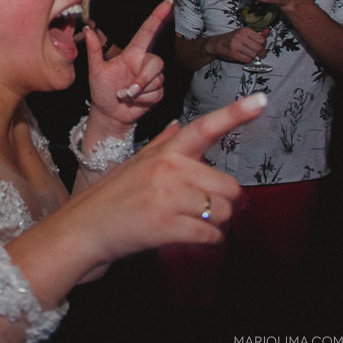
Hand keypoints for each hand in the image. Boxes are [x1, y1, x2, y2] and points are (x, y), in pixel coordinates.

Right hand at [67, 93, 266, 262]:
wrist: (82, 228)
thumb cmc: (111, 197)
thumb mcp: (135, 164)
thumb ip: (163, 144)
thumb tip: (179, 125)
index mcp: (164, 153)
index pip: (204, 128)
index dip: (234, 114)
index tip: (260, 101)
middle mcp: (168, 169)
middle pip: (229, 186)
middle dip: (222, 203)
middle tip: (199, 209)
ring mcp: (166, 196)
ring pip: (223, 212)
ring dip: (214, 224)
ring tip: (187, 222)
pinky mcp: (165, 225)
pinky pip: (210, 235)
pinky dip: (206, 241)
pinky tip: (188, 238)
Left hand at [86, 0, 170, 127]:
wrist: (109, 113)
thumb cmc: (101, 90)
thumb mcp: (95, 70)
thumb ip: (94, 50)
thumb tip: (88, 31)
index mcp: (132, 54)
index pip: (147, 32)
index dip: (157, 17)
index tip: (167, 3)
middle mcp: (143, 63)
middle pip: (157, 62)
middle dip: (143, 79)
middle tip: (127, 91)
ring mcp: (151, 77)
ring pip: (157, 80)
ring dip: (139, 92)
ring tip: (125, 95)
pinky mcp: (157, 92)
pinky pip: (157, 93)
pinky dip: (143, 100)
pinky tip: (134, 101)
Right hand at [203, 27, 267, 64]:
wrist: (217, 44)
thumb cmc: (231, 39)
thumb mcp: (244, 34)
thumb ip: (256, 34)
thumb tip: (267, 32)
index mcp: (245, 30)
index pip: (262, 39)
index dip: (264, 45)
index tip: (261, 47)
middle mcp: (240, 37)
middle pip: (259, 48)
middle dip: (260, 53)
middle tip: (258, 54)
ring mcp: (236, 45)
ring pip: (254, 55)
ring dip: (253, 57)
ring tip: (250, 55)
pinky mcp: (233, 54)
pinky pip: (247, 60)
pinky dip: (248, 60)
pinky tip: (244, 57)